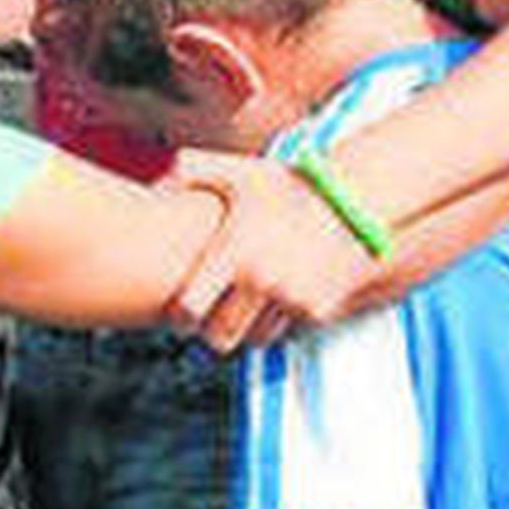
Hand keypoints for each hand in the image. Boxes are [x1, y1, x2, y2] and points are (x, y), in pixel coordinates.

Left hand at [164, 151, 381, 349]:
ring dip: (251, 326)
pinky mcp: (318, 308)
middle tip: (218, 313)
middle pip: (218, 338)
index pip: (187, 311)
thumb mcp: (239, 171)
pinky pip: (288, 331)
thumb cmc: (288, 186)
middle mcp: (260, 278)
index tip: (186, 307)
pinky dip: (284, 321)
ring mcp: (290, 296)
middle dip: (215, 329)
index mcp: (232, 251)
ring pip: (255, 338)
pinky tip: (285, 294)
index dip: (182, 315)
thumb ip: (190, 170)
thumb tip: (155, 183)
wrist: (353, 198)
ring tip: (254, 299)